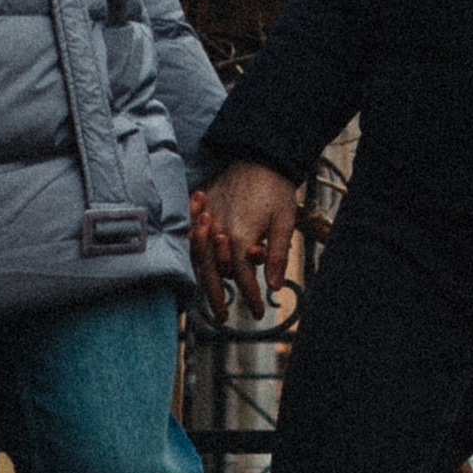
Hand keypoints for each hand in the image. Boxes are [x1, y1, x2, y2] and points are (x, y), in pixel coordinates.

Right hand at [193, 161, 297, 314]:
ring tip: (206, 298)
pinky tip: (193, 265)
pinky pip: (188, 236)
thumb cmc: (276, 189)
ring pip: (197, 258)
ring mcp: (206, 218)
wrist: (261, 154)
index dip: (251, 297)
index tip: (258, 312)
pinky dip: (190, 253)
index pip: (242, 278)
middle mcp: (218, 231)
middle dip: (217, 298)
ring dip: (201, 280)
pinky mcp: (201, 206)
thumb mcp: (284, 223)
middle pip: (213, 273)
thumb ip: (277, 256)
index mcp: (239, 237)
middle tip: (223, 317)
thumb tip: (274, 286)